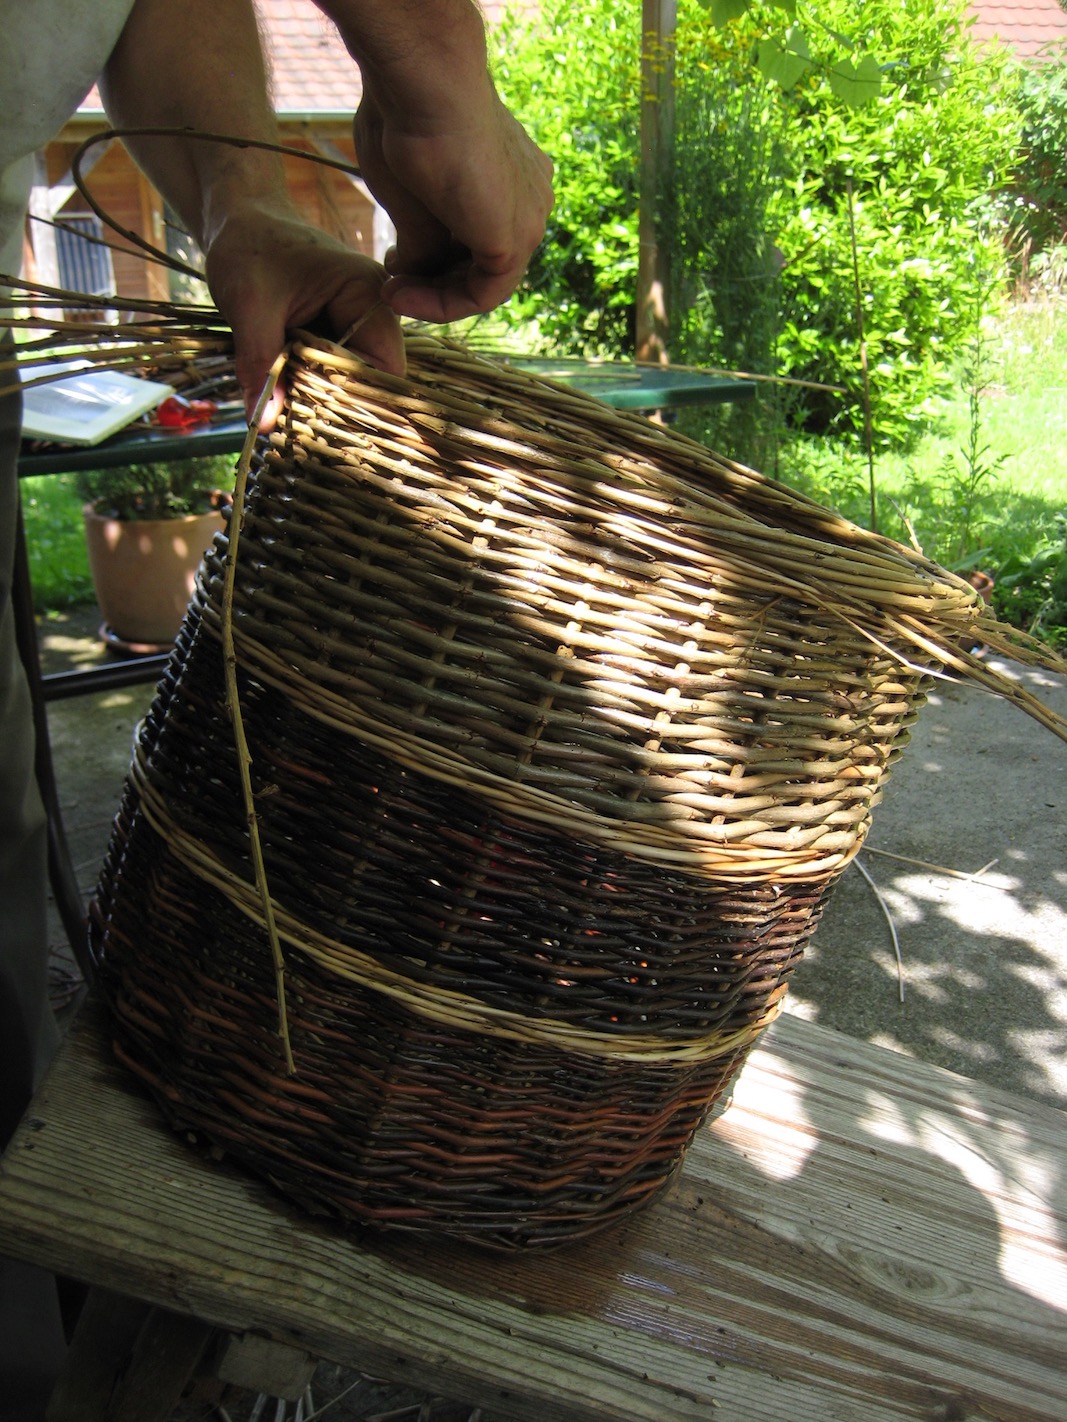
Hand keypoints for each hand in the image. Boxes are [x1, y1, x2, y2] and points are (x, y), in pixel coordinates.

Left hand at [203, 204, 405, 424]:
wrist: (239, 219)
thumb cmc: (247, 246)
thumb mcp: (248, 304)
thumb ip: (259, 363)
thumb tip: (263, 422)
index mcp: (369, 293)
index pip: (384, 368)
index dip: (354, 400)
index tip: (314, 422)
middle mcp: (376, 311)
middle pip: (371, 380)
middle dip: (332, 403)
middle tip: (291, 421)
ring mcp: (361, 324)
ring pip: (350, 382)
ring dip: (319, 397)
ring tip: (284, 406)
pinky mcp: (341, 334)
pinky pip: (334, 373)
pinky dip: (310, 385)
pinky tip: (285, 392)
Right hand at [353, 78, 552, 322]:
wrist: (425, 86)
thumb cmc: (410, 119)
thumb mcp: (410, 193)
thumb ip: (419, 240)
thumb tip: (407, 275)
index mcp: (510, 178)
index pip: (475, 238)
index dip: (433, 261)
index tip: (393, 262)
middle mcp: (528, 198)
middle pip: (480, 261)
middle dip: (431, 280)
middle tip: (390, 282)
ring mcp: (527, 219)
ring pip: (483, 281)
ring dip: (432, 296)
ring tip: (391, 292)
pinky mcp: (516, 241)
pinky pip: (483, 294)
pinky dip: (442, 304)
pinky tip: (401, 296)